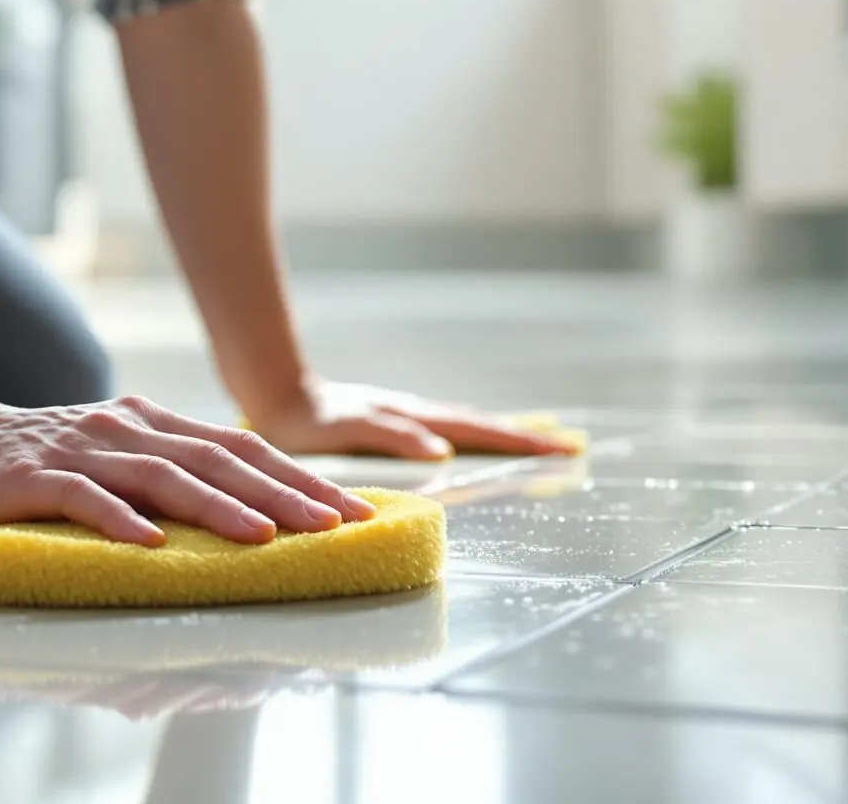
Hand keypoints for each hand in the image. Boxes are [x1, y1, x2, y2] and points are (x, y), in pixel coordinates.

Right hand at [0, 391, 375, 546]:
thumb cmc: (29, 462)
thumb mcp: (110, 461)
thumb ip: (167, 476)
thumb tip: (249, 514)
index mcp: (148, 423)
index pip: (239, 449)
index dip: (298, 478)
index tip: (353, 511)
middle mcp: (122, 428)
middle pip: (215, 458)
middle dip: (281, 493)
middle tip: (334, 526)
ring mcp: (77, 450)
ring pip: (160, 477)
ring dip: (217, 508)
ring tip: (264, 538)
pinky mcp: (30, 476)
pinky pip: (82, 497)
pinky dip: (119, 520)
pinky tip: (151, 544)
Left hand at [249, 380, 582, 459]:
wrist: (275, 395)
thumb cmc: (306, 421)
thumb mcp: (347, 431)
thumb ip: (392, 437)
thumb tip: (441, 452)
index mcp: (413, 420)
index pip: (478, 433)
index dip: (520, 442)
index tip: (564, 449)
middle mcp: (416, 416)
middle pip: (481, 426)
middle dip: (525, 437)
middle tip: (571, 446)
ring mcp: (406, 416)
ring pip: (466, 424)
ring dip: (503, 433)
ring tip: (539, 439)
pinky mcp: (392, 422)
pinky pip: (446, 427)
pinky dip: (472, 433)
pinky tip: (472, 441)